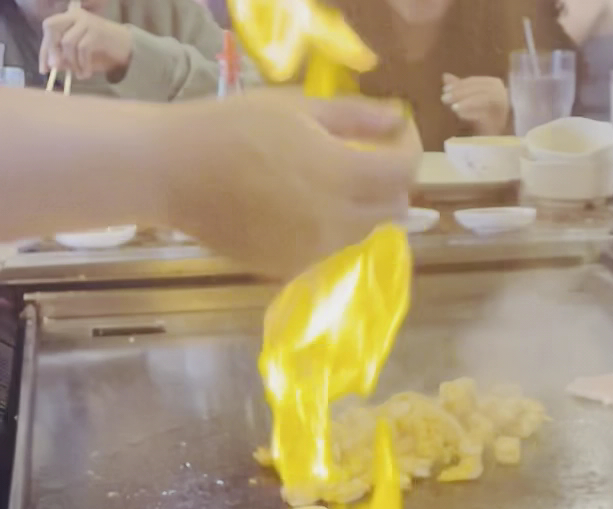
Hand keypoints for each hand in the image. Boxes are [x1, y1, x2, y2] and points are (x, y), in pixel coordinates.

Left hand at [40, 8, 132, 79]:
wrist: (126, 47)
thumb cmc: (101, 52)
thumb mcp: (79, 56)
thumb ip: (66, 58)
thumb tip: (54, 65)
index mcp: (69, 17)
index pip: (49, 28)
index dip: (44, 49)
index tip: (43, 69)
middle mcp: (75, 15)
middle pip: (52, 27)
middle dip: (52, 50)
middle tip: (56, 69)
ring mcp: (86, 22)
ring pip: (67, 42)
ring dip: (71, 63)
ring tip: (78, 74)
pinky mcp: (97, 32)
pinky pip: (83, 50)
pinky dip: (83, 65)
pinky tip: (86, 74)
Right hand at [159, 92, 420, 280]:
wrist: (174, 173)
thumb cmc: (232, 127)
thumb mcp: (297, 108)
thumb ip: (355, 118)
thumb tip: (396, 121)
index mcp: (342, 176)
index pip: (404, 172)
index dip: (409, 147)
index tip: (397, 130)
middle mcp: (337, 223)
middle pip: (392, 209)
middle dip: (390, 181)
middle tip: (368, 154)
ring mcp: (315, 251)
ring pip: (364, 233)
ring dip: (363, 207)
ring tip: (334, 179)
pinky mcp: (292, 268)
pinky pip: (332, 249)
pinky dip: (334, 228)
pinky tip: (306, 204)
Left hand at [441, 74, 509, 134]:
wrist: (497, 143)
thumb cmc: (483, 122)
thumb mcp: (469, 103)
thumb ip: (460, 90)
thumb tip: (445, 76)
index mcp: (494, 85)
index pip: (475, 81)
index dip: (459, 84)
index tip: (444, 90)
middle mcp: (502, 93)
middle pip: (479, 88)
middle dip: (460, 92)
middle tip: (444, 98)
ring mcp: (503, 107)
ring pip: (483, 98)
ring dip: (465, 101)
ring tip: (452, 108)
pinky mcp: (501, 120)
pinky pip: (486, 112)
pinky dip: (472, 111)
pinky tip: (460, 114)